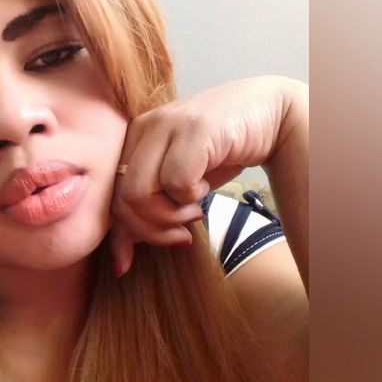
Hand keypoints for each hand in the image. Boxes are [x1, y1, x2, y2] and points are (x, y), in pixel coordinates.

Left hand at [110, 76, 304, 276]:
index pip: (110, 197)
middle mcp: (142, 127)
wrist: (271, 116)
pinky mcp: (193, 129)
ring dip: (171, 216)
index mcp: (132, 139)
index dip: (123, 234)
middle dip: (151, 230)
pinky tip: (206, 188)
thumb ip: (146, 215)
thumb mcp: (177, 187)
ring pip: (140, 193)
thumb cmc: (221, 153)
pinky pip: (176, 182)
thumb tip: (120, 265)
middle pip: (122, 199)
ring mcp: (166, 124)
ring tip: (194, 210)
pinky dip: (192, 197)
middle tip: (181, 233)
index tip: (134, 261)